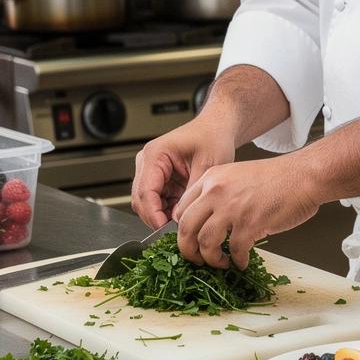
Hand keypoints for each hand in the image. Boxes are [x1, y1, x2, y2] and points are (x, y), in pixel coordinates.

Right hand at [130, 113, 237, 228]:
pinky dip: (167, 209)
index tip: (164, 229)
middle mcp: (148, 162)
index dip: (153, 214)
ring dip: (161, 214)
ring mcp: (151, 170)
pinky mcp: (159, 178)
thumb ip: (190, 193)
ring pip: (147, 203)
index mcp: (155, 154)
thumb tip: (178, 219)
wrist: (217, 128)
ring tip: (182, 221)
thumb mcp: (208, 166)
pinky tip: (182, 212)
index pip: (145, 191)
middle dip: (155, 217)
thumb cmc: (213, 138)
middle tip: (174, 231)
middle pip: (141, 199)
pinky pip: (157, 200)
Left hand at [172, 156, 319, 269]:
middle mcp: (217, 191)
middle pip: (186, 228)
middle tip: (197, 259)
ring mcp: (232, 207)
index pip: (181, 209)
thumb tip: (206, 223)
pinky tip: (242, 261)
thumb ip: (219, 194)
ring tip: (221, 262)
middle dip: (188, 250)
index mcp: (212, 177)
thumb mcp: (238, 176)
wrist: (304, 175)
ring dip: (211, 259)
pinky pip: (235, 250)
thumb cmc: (277, 178)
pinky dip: (237, 261)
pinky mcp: (250, 223)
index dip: (183, 230)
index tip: (190, 241)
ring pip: (205, 242)